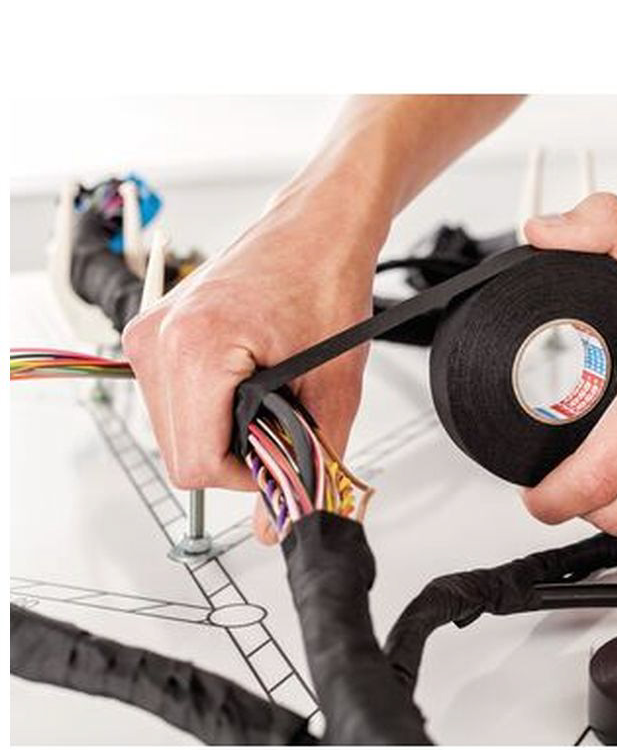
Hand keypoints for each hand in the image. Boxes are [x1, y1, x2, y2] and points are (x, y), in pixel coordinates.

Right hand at [123, 181, 385, 542]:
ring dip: (221, 432)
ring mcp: (149, 335)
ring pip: (173, 432)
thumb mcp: (334, 386)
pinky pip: (172, 402)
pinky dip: (209, 407)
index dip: (246, 478)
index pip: (196, 465)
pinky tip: (246, 382)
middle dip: (233, 456)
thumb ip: (309, 463)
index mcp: (195, 348)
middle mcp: (157, 340)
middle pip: (179, 455)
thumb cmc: (327, 281)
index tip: (280, 457)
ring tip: (268, 393)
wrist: (319, 226)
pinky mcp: (154, 333)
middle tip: (281, 425)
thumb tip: (277, 524)